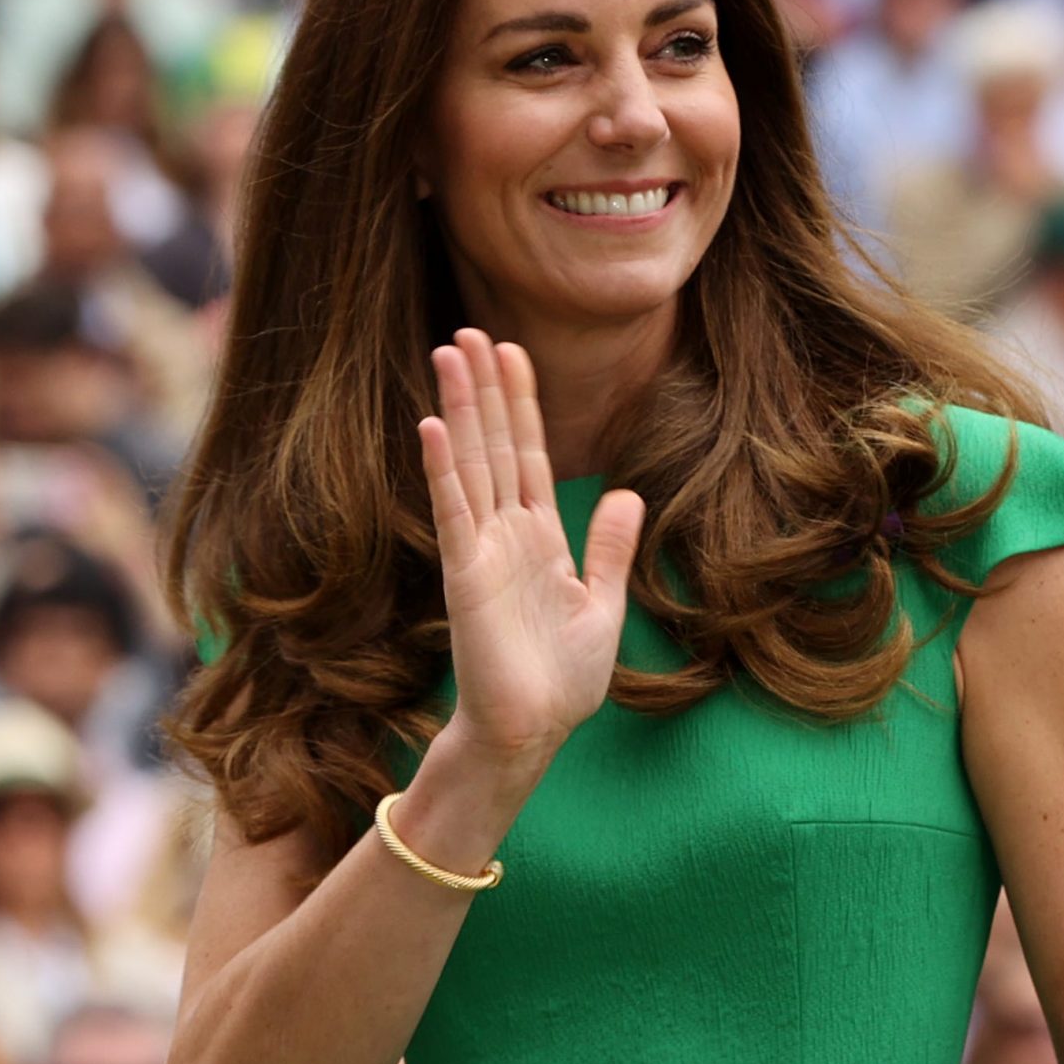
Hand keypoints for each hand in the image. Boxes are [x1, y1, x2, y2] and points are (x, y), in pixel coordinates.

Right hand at [420, 328, 642, 771]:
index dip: (521, 402)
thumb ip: (610, 549)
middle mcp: (506, 534)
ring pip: (470, 463)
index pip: (528, 454)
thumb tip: (629, 495)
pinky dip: (444, 469)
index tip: (511, 350)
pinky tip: (434, 426)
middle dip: (484, 388)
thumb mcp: (602, 605)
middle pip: (494, 444)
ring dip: (460, 408)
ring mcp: (481, 550)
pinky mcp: (464, 575)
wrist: (533, 733)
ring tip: (449, 354)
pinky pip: (453, 511)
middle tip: (468, 330)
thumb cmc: (561, 681)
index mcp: (540, 537)